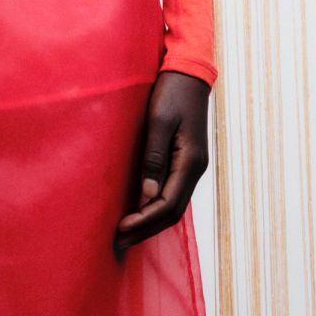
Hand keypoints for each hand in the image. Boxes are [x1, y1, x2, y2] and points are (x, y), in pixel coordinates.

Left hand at [114, 70, 210, 251]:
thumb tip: (147, 195)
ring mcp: (192, 165)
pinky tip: (140, 210)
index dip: (144, 220)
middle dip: (147, 228)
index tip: (121, 230)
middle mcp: (195, 168)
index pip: (168, 204)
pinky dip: (156, 206)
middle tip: (120, 241)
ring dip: (151, 221)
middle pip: (173, 212)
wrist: (188, 73)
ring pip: (174, 204)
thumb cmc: (171, 93)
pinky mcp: (186, 160)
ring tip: (128, 233)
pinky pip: (173, 192)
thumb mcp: (158, 122)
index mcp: (191, 162)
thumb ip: (153, 158)